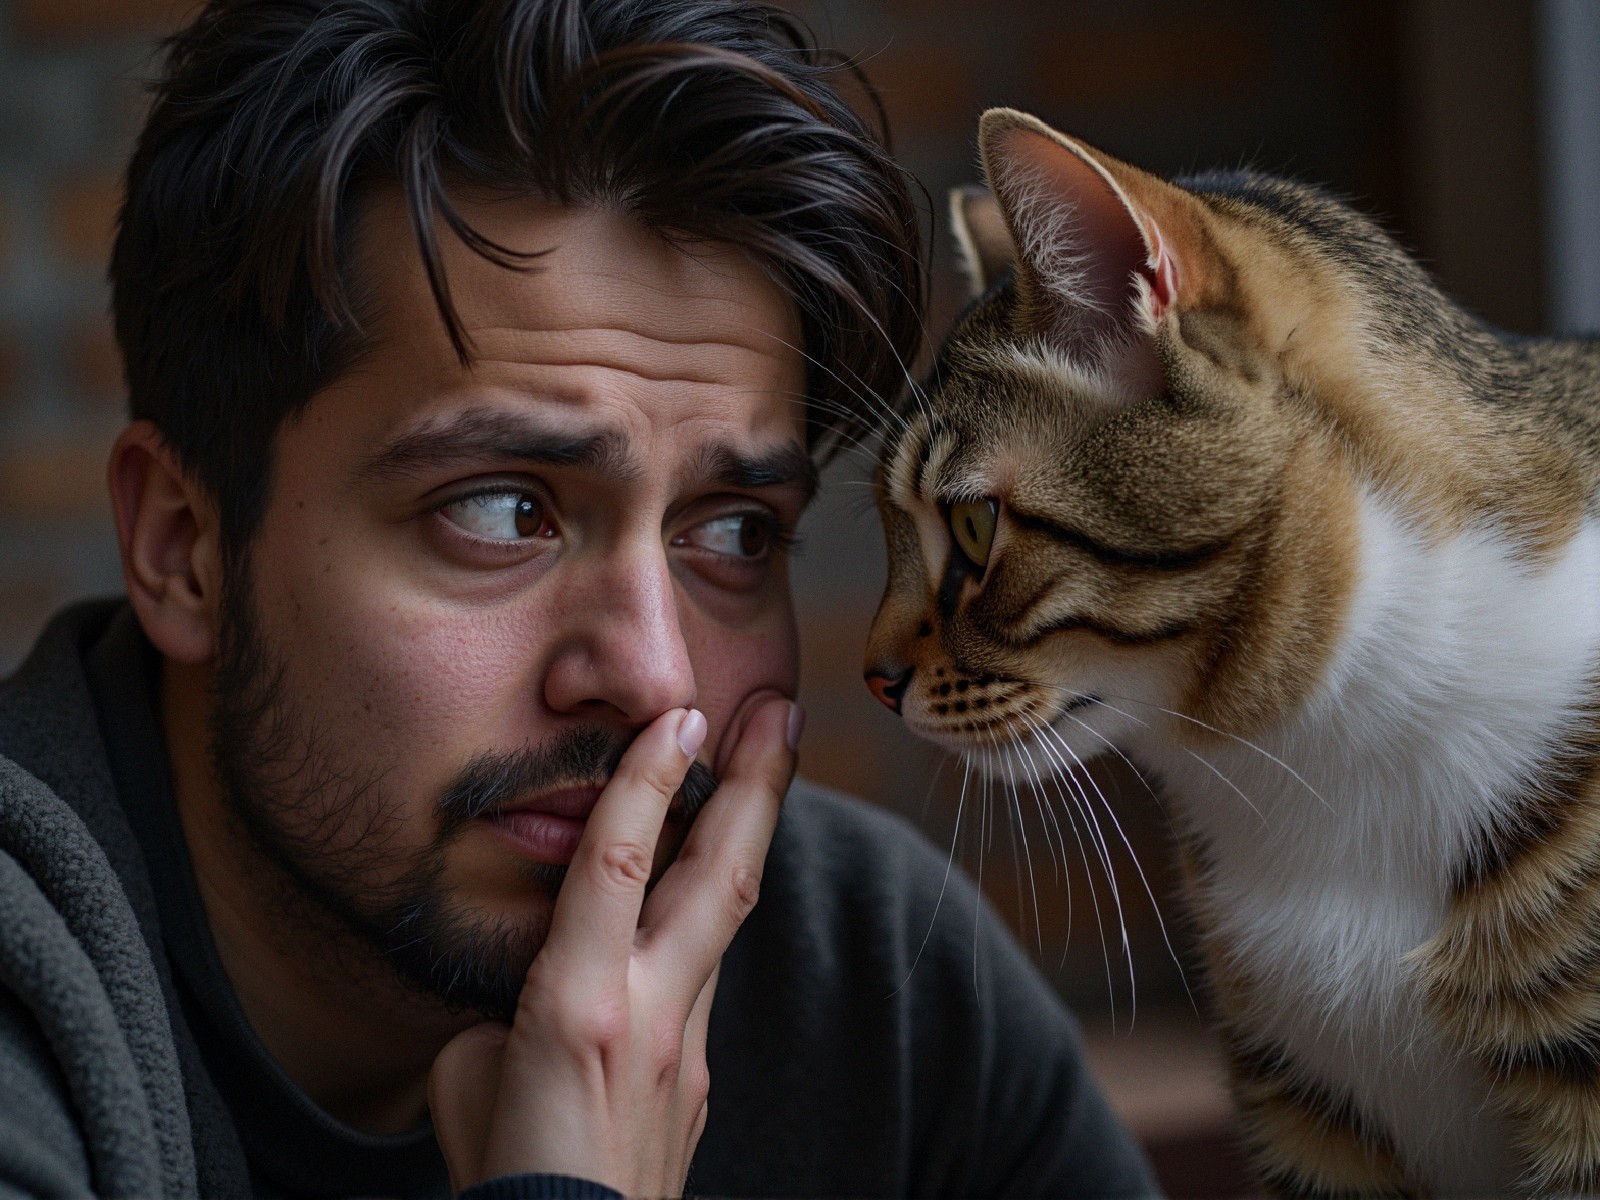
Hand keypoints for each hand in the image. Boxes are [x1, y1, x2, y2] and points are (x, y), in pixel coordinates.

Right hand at [428, 693, 799, 1196]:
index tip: (678, 715)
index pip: (618, 862)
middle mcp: (651, 1013)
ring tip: (763, 769)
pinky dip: (703, 921)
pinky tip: (697, 893)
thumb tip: (533, 985)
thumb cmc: (504, 1182)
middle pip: (721, 876)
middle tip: (779, 710)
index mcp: (580, 1006)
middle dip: (757, 784)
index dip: (647, 779)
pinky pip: (703, 980)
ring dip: (747, 837)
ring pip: (727, 918)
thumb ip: (507, 1010)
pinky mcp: (701, 1080)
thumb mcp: (470, 1079)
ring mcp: (689, 1048)